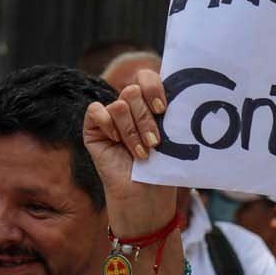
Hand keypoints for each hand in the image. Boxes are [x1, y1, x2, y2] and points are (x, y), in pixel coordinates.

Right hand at [83, 68, 180, 237]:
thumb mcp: (171, 139)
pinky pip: (96, 110)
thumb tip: (182, 95)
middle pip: (133, 90)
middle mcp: (129, 107)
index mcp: (149, 104)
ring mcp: (111, 117)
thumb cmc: (162, 170)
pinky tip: (116, 143)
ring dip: (132, 132)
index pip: (147, 77)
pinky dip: (109, 126)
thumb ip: (170, 114)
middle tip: (155, 142)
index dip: (153, 87)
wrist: (146, 197)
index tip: (163, 109)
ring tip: (141, 153)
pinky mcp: (93, 129)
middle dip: (146, 118)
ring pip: (119, 105)